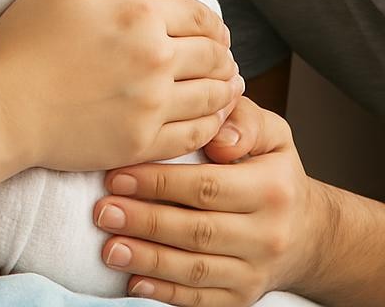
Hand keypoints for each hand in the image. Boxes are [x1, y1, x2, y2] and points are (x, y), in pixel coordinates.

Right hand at [0, 0, 239, 173]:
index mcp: (139, 17)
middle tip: (219, 58)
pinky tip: (207, 117)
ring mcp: (152, 105)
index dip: (213, 22)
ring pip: (214, 96)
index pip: (201, 16)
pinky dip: (212, 124)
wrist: (3, 109)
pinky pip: (198, 134)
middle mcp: (156, 61)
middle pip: (215, 56)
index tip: (212, 30)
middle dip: (222, 54)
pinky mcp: (145, 142)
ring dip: (224, 89)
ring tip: (222, 86)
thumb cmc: (25, 41)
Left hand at [94, 98, 317, 304]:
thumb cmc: (273, 171)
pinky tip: (133, 281)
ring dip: (148, 260)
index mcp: (271, 189)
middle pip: (197, 230)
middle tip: (103, 211)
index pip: (206, 186)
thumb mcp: (271, 134)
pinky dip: (166, 292)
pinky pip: (202, 300)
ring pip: (196, 270)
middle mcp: (267, 235)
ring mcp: (255, 272)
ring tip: (109, 248)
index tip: (117, 175)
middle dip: (144, 222)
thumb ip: (244, 122)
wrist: (307, 232)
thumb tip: (219, 138)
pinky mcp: (243, 297)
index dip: (158, 182)